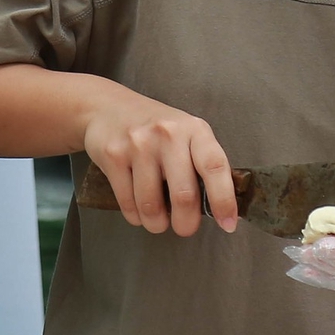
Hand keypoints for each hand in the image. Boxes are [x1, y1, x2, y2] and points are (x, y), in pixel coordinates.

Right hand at [81, 90, 237, 235]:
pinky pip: (127, 203)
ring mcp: (138, 144)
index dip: (224, 200)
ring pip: (152, 205)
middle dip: (186, 223)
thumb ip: (201, 163)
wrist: (106, 106)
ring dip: (157, 224)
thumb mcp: (185, 133)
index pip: (215, 167)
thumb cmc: (154, 128)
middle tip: (184, 228)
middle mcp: (167, 134)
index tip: (227, 224)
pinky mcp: (113, 156)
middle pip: (184, 195)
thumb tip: (218, 208)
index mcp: (194, 130)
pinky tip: (138, 211)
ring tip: (158, 221)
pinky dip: (135, 216)